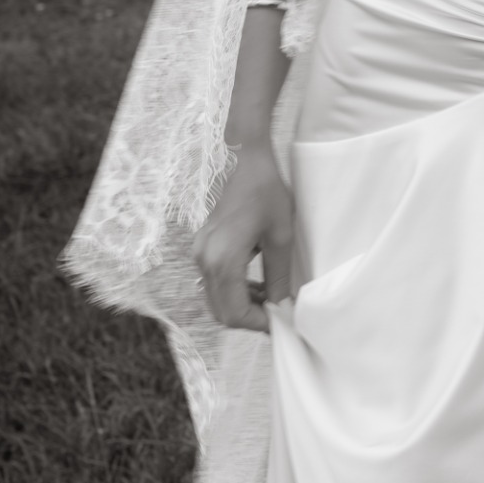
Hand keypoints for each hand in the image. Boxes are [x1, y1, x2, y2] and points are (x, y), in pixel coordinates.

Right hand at [192, 139, 293, 332]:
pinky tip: (256, 281)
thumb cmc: (265, 191)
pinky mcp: (202, 246)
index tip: (281, 321)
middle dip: (249, 318)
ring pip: (216, 298)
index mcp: (222, 260)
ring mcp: (200, 253)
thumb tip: (283, 306)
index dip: (258, 324)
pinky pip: (214, 280)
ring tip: (271, 296)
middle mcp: (204, 260)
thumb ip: (279, 276)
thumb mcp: (280, 235)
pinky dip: (233, 288)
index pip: (234, 313)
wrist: (243, 158)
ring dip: (241, 304)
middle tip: (277, 312)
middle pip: (221, 311)